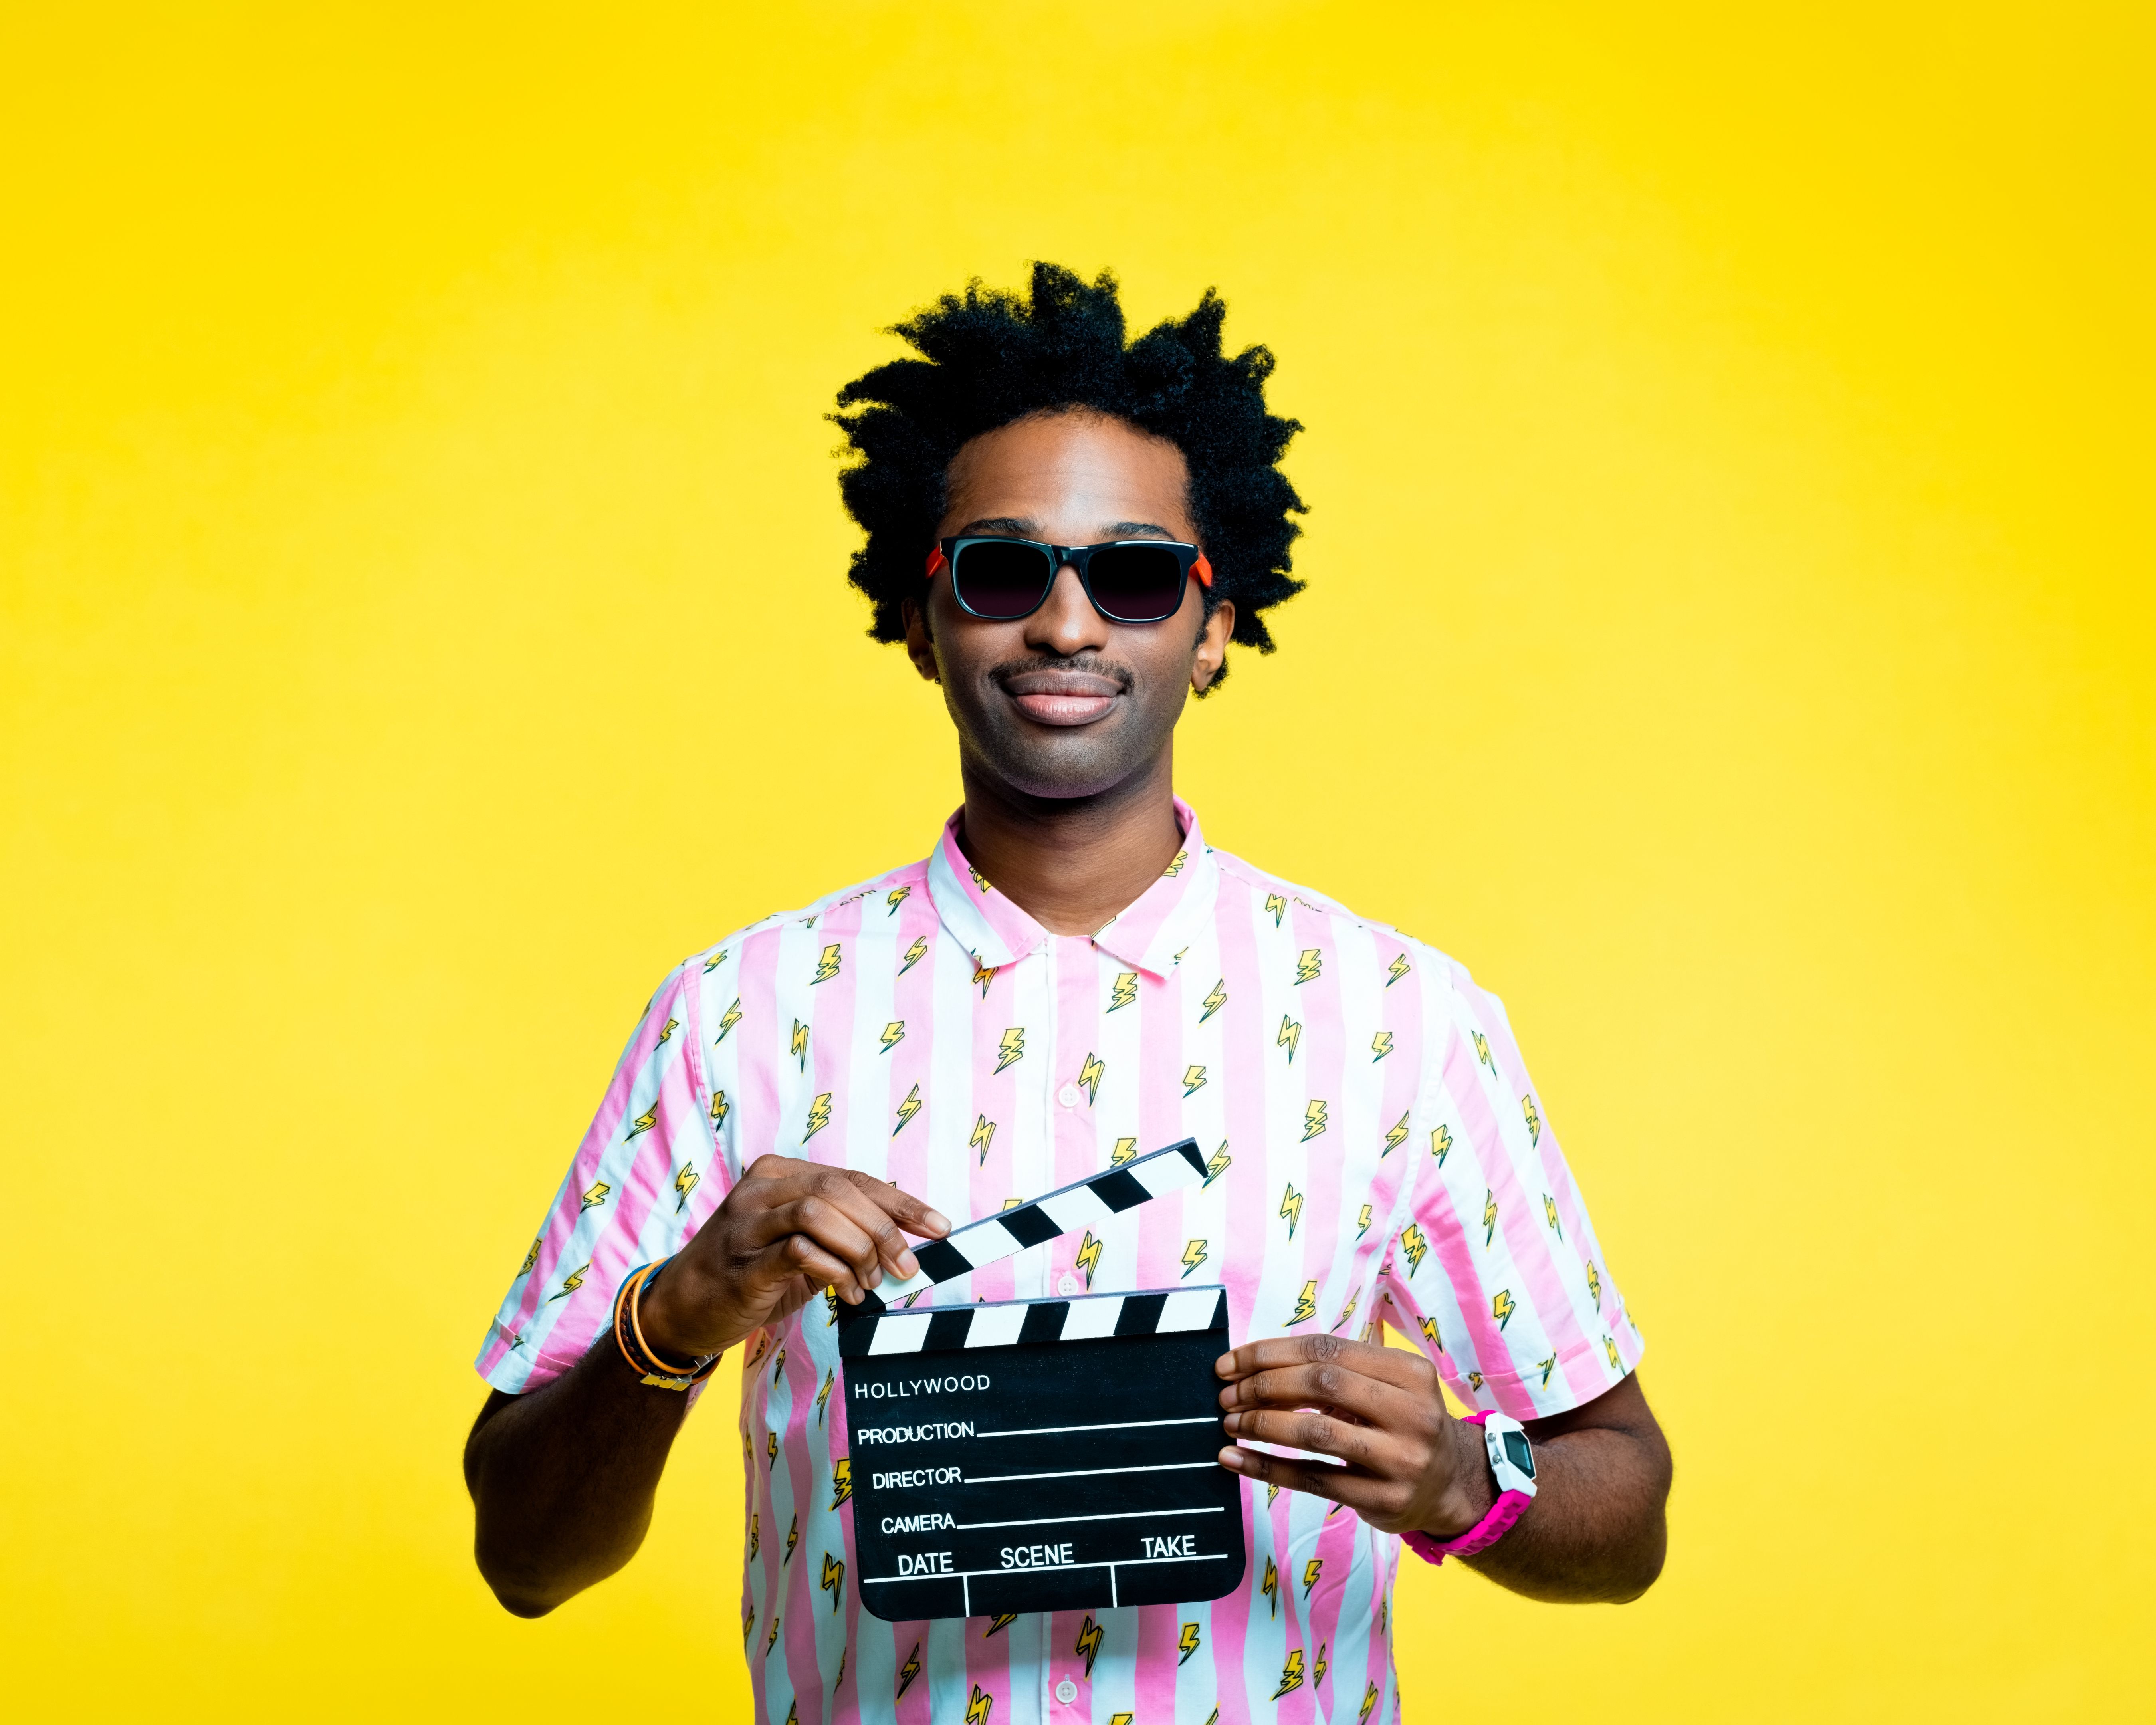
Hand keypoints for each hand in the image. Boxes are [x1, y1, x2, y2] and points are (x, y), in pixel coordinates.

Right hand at [639, 1155, 949, 1361]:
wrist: (678, 1310)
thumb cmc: (748, 1275)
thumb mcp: (796, 1244)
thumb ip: (839, 1234)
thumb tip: (900, 1245)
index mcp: (778, 1174)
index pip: (853, 1178)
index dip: (902, 1202)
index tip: (939, 1226)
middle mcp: (761, 1189)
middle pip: (841, 1190)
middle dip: (885, 1229)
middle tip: (906, 1267)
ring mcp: (748, 1222)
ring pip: (821, 1211)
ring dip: (859, 1249)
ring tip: (869, 1283)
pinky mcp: (743, 1260)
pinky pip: (800, 1251)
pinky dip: (835, 1271)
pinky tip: (845, 1293)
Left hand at [1214, 1333, 1494, 1538]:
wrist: (1454, 1483)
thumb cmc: (1405, 1423)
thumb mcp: (1392, 1383)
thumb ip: (1341, 1367)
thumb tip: (1259, 1362)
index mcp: (1409, 1371)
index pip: (1326, 1349)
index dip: (1271, 1353)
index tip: (1232, 1363)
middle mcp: (1411, 1412)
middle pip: (1320, 1385)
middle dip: (1263, 1386)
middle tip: (1228, 1395)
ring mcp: (1400, 1459)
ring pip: (1315, 1433)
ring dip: (1261, 1425)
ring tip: (1230, 1423)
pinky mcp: (1384, 1499)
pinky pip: (1313, 1480)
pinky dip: (1266, 1468)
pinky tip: (1235, 1458)